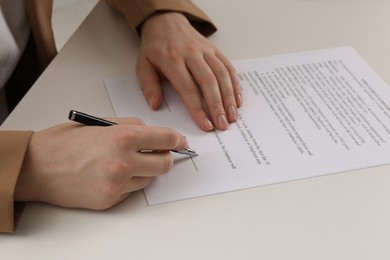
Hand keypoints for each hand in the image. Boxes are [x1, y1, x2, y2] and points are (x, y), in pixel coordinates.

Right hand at [14, 118, 187, 209]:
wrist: (36, 167)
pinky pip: (131, 191)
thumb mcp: (100, 122)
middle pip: (165, 165)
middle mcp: (124, 162)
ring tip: (125, 162)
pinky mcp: (110, 200)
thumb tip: (153, 133)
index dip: (176, 140)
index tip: (180, 142)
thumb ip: (131, 126)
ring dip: (145, 171)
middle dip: (164, 158)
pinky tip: (111, 174)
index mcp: (123, 137)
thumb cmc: (64, 141)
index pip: (165, 139)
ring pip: (149, 179)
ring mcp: (117, 184)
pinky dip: (129, 182)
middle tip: (157, 154)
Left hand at [137, 12, 241, 130]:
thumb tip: (155, 105)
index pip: (187, 88)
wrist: (165, 21)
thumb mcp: (142, 64)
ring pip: (221, 74)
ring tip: (232, 116)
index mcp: (172, 59)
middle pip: (208, 82)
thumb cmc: (155, 47)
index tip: (205, 125)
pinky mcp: (214, 49)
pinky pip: (228, 66)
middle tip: (223, 125)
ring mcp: (205, 51)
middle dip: (217, 106)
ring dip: (229, 97)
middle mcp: (191, 54)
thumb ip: (148, 85)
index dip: (198, 109)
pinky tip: (238, 99)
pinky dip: (235, 83)